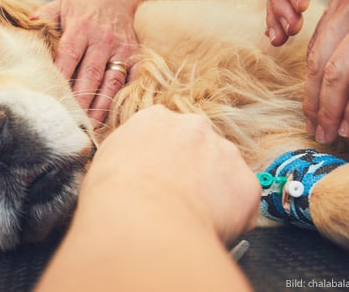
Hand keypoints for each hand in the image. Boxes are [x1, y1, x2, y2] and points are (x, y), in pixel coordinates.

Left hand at [33, 0, 139, 124]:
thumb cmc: (81, 9)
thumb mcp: (60, 6)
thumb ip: (43, 18)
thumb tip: (26, 29)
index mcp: (81, 27)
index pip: (69, 55)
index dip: (61, 76)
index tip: (51, 97)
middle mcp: (103, 39)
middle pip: (91, 74)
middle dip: (80, 98)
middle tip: (69, 120)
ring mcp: (122, 50)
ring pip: (112, 82)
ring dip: (100, 105)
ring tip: (89, 125)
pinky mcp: (136, 58)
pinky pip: (132, 81)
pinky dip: (123, 99)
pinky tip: (112, 116)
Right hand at [84, 105, 260, 243]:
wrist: (141, 219)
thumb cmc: (113, 196)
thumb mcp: (102, 162)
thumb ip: (123, 156)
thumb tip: (125, 170)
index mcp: (155, 119)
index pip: (166, 135)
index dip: (162, 161)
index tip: (158, 180)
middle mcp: (194, 127)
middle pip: (199, 149)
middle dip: (192, 172)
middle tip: (176, 202)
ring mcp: (225, 153)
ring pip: (224, 174)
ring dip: (213, 194)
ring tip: (190, 220)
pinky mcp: (246, 185)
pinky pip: (242, 203)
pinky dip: (231, 218)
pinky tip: (206, 229)